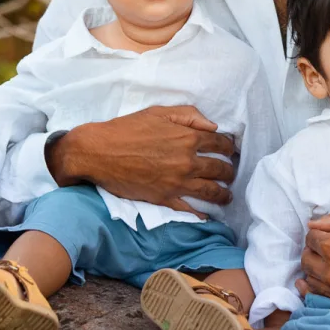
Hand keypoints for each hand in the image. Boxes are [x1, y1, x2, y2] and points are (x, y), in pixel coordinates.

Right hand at [51, 106, 236, 212]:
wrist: (99, 152)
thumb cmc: (126, 129)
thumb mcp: (158, 113)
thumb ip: (188, 116)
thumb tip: (213, 125)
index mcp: (188, 138)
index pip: (221, 144)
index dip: (229, 148)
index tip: (231, 151)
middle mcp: (187, 161)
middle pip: (220, 169)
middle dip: (229, 171)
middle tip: (231, 173)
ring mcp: (177, 182)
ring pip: (211, 191)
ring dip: (223, 194)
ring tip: (227, 195)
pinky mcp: (165, 198)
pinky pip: (190, 209)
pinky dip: (201, 214)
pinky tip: (208, 216)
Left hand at [295, 209, 329, 312]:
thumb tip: (313, 225)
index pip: (310, 237)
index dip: (320, 233)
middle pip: (307, 259)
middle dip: (315, 250)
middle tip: (329, 246)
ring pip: (311, 281)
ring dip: (316, 269)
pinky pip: (321, 300)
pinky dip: (316, 291)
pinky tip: (318, 284)